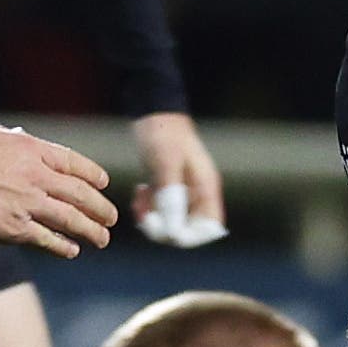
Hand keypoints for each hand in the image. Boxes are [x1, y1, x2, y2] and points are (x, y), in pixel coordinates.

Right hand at [0, 118, 116, 256]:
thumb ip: (6, 136)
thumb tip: (14, 138)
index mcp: (32, 150)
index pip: (72, 162)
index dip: (91, 173)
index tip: (103, 183)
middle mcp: (37, 177)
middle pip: (80, 194)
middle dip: (100, 207)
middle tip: (111, 217)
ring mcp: (29, 204)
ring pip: (71, 220)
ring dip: (91, 230)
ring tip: (102, 239)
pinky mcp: (15, 228)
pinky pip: (46, 239)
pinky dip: (62, 246)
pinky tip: (72, 251)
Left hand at [130, 110, 227, 245]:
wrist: (151, 109)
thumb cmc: (161, 133)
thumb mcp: (165, 164)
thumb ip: (171, 197)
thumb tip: (174, 231)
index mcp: (206, 187)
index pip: (209, 229)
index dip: (188, 237)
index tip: (165, 232)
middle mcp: (199, 192)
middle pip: (188, 229)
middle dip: (165, 228)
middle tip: (145, 216)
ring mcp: (184, 190)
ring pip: (171, 221)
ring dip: (153, 217)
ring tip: (140, 199)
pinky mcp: (169, 187)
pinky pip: (161, 210)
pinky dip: (148, 207)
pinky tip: (139, 192)